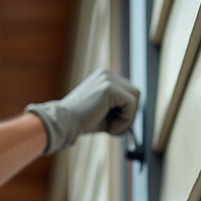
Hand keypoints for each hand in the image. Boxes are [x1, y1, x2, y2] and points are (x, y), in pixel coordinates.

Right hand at [25, 69, 139, 154]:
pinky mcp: (109, 88)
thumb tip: (135, 113)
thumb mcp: (104, 111)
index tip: (113, 123)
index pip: (129, 92)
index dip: (126, 111)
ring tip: (112, 127)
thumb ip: (119, 107)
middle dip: (129, 113)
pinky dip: (126, 120)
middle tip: (114, 127)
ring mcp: (107, 78)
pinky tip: (111, 127)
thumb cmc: (82, 121)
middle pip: (135, 93)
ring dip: (128, 118)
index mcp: (104, 77)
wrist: (65, 123)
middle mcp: (106, 74)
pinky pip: (131, 104)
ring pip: (135, 98)